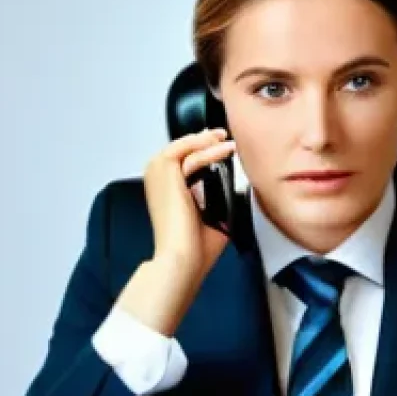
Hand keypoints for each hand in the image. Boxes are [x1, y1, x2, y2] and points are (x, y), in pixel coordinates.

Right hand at [116, 127, 236, 334]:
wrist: (183, 258)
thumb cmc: (193, 248)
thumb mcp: (212, 219)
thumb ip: (218, 202)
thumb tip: (238, 191)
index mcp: (164, 192)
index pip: (181, 162)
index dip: (201, 152)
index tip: (221, 148)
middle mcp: (157, 180)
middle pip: (181, 149)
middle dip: (203, 141)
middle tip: (223, 137)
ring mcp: (158, 173)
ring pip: (185, 147)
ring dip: (206, 141)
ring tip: (225, 139)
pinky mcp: (165, 170)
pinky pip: (188, 150)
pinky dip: (206, 146)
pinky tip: (224, 147)